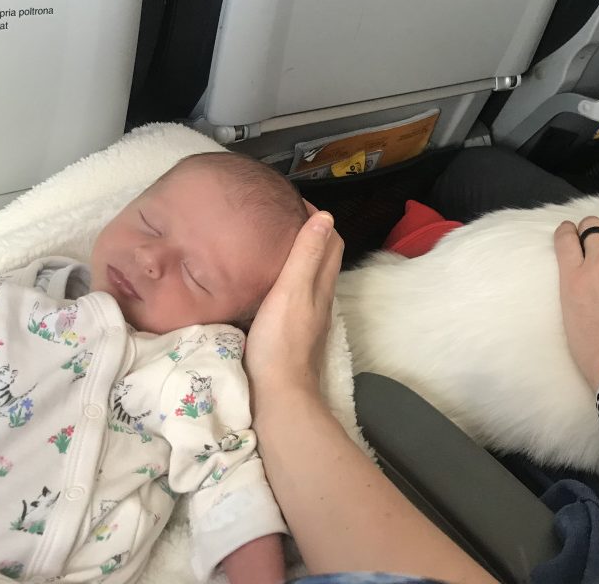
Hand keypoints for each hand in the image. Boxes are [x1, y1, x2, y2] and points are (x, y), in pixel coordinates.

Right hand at [244, 209, 342, 397]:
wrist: (279, 394)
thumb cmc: (281, 340)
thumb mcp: (292, 290)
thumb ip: (306, 255)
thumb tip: (325, 216)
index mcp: (322, 286)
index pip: (332, 242)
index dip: (318, 219)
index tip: (293, 203)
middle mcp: (320, 300)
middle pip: (323, 259)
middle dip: (309, 235)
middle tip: (280, 219)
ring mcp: (308, 318)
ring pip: (309, 279)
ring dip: (297, 258)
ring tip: (271, 245)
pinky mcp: (293, 333)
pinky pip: (294, 297)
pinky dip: (285, 281)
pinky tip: (266, 284)